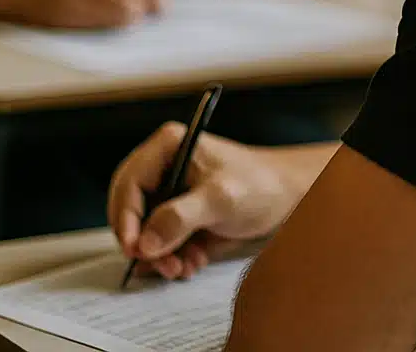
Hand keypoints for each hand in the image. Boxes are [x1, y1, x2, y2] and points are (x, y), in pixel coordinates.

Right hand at [108, 124, 309, 279]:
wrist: (290, 196)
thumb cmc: (261, 185)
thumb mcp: (220, 199)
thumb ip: (180, 218)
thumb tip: (145, 242)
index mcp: (168, 147)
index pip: (129, 184)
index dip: (126, 219)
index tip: (134, 248)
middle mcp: (165, 166)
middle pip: (132, 210)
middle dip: (144, 242)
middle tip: (162, 264)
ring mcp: (172, 191)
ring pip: (146, 230)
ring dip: (160, 254)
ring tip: (182, 267)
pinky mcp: (181, 213)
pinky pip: (163, 240)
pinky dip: (173, 255)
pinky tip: (192, 262)